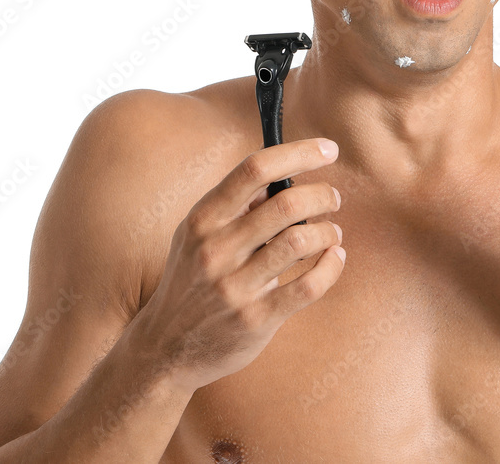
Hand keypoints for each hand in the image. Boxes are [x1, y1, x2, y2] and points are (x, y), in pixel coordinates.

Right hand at [134, 137, 344, 392]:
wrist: (164, 349)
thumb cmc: (191, 279)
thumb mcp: (197, 235)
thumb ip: (236, 205)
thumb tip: (284, 173)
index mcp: (203, 219)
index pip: (254, 169)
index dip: (298, 153)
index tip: (328, 149)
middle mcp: (216, 249)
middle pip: (286, 204)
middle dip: (322, 195)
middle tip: (333, 198)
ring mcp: (235, 286)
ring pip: (300, 241)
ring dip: (328, 231)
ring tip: (332, 232)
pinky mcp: (256, 319)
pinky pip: (309, 285)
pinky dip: (332, 266)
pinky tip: (335, 258)